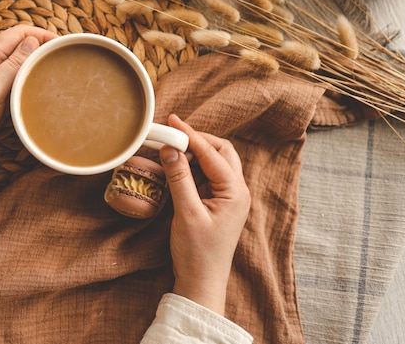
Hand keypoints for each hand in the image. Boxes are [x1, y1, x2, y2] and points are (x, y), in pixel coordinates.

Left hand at [0, 25, 57, 172]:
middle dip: (43, 51)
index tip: (62, 43)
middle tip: (66, 60)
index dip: (42, 34)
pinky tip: (44, 94)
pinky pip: (19, 88)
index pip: (19, 34)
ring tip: (60, 76)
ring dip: (39, 70)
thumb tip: (33, 41)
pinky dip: (32, 87)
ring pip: (23, 69)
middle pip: (23, 49)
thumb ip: (12, 65)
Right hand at [159, 114, 249, 314]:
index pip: (213, 153)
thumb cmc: (198, 253)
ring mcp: (227, 197)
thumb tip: (170, 148)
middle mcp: (236, 191)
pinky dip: (190, 168)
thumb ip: (179, 178)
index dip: (191, 136)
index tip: (172, 122)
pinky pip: (205, 177)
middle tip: (172, 133)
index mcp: (235, 192)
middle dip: (197, 140)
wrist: (201, 282)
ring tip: (169, 148)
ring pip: (213, 163)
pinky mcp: (216, 203)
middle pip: (220, 152)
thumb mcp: (186, 213)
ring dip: (193, 154)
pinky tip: (174, 167)